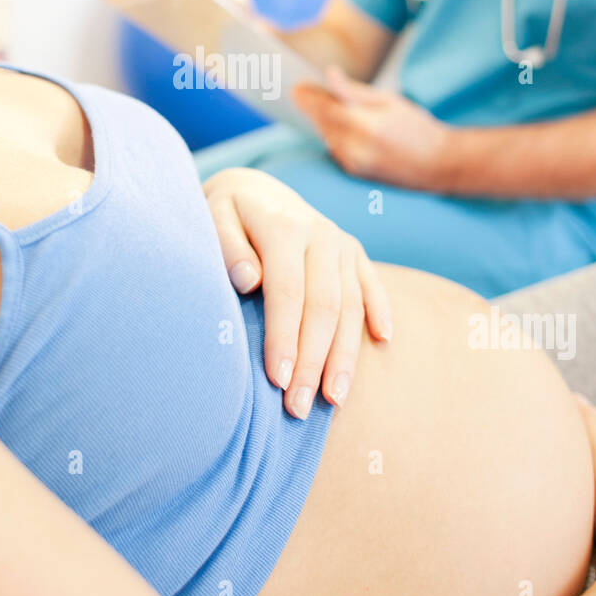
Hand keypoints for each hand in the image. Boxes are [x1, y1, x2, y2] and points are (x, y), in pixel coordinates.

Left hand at [203, 167, 391, 417]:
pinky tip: (383, 342)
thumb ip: (226, 246)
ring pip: (351, 306)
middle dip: (314, 362)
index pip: (288, 292)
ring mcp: (342, 243)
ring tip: (334, 399)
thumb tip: (248, 280)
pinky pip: (372, 285)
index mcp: (284, 227)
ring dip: (345, 356)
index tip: (277, 380)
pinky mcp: (354, 252)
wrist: (251, 188)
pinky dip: (380, 312)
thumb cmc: (224, 213)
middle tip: (299, 407)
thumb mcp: (213, 217)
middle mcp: (320, 234)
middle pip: (324, 307)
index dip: (284, 338)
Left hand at [292, 64, 449, 187]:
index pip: (325, 109)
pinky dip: (332, 135)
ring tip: (316, 104)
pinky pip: (335, 149)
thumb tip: (328, 75)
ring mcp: (354, 164)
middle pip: (322, 123)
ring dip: (321, 121)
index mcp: (365, 126)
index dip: (308, 97)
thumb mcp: (388, 100)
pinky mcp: (355, 173)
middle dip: (312, 107)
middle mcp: (356, 149)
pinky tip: (334, 124)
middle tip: (301, 91)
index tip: (295, 87)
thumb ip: (354, 90)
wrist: (440, 164)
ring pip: (326, 137)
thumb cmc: (418, 128)